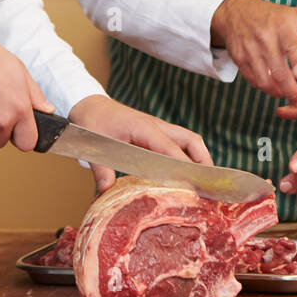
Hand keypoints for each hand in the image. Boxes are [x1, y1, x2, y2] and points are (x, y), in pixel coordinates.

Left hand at [68, 94, 213, 193]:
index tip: (194, 184)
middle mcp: (157, 127)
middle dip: (203, 161)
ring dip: (199, 158)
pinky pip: (179, 143)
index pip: (172, 148)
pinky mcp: (156, 134)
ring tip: (202, 182)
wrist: (89, 106)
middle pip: (191, 140)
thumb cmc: (92, 123)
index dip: (185, 166)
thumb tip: (106, 190)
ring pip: (189, 140)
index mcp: (144, 128)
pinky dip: (189, 157)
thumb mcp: (93, 146)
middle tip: (207, 184)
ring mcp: (158, 129)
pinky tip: (187, 174)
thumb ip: (101, 169)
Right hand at [209, 0, 296, 104]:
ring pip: (264, 80)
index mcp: (283, 26)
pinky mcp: (239, 58)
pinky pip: (253, 80)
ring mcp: (250, 49)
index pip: (291, 45)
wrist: (238, 12)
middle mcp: (265, 38)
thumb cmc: (275, 16)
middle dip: (290, 91)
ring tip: (288, 94)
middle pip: (278, 71)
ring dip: (277, 91)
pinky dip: (264, 87)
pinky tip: (273, 87)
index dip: (296, 60)